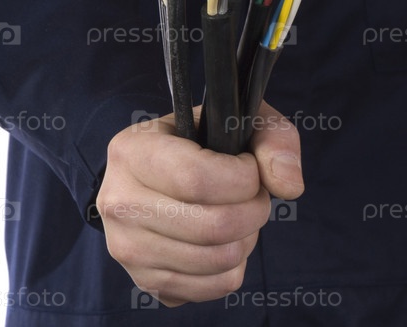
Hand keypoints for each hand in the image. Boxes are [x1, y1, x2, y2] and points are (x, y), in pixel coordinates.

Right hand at [96, 101, 303, 306]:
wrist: (153, 173)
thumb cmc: (197, 141)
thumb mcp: (233, 119)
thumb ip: (272, 137)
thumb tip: (288, 185)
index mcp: (131, 151)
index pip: (196, 178)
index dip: (243, 178)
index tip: (248, 167)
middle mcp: (119, 203)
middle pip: (211, 226)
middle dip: (254, 210)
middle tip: (254, 194)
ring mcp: (127, 248)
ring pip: (216, 261)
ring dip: (247, 238)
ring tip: (239, 212)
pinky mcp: (145, 280)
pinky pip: (213, 287)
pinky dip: (234, 265)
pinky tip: (224, 238)